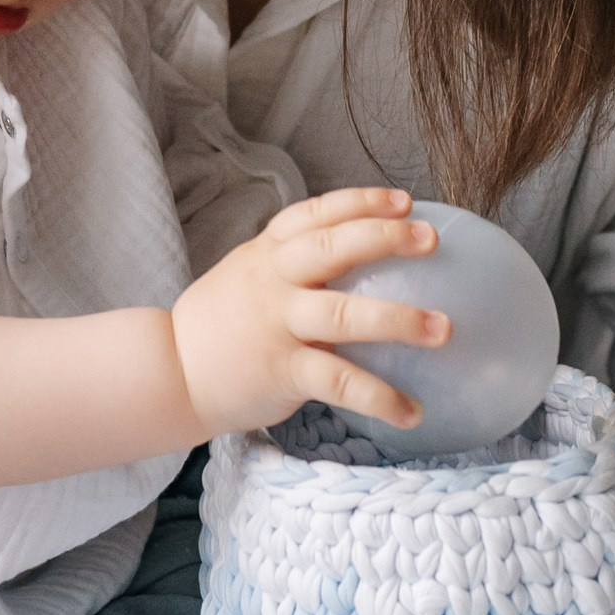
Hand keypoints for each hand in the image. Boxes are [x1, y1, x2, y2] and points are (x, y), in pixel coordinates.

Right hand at [170, 188, 444, 440]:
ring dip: (399, 320)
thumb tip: (359, 250)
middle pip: (332, 248)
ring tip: (444, 329)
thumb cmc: (222, 323)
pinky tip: (413, 411)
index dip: (362, 203)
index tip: (405, 202)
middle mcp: (274, 281)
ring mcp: (278, 325)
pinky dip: (380, 398)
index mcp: (268, 252)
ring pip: (344, 315)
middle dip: (384, 238)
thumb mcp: (249, 274)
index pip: (316, 214)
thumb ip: (292, 262)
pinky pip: (340, 382)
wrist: (170, 371)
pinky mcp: (282, 371)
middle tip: (432, 240)